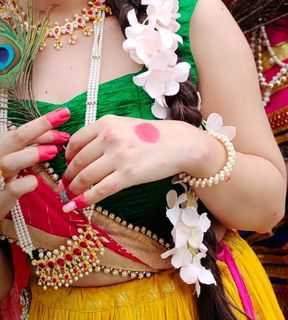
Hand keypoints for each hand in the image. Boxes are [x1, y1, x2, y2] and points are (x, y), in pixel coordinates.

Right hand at [0, 108, 70, 218]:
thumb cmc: (4, 181)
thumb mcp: (17, 161)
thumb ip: (34, 148)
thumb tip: (60, 136)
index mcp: (1, 148)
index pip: (20, 130)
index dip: (43, 123)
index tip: (64, 115)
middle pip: (15, 137)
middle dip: (40, 125)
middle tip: (65, 114)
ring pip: (9, 161)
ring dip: (32, 154)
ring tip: (53, 151)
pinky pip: (13, 188)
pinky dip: (26, 183)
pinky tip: (36, 181)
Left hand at [60, 115, 203, 211]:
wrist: (180, 144)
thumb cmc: (154, 135)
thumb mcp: (126, 125)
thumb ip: (105, 134)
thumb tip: (82, 152)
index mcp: (107, 122)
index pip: (76, 141)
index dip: (68, 156)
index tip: (68, 165)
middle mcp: (109, 137)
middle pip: (78, 161)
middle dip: (68, 175)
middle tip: (65, 184)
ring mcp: (118, 157)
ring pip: (85, 177)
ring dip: (74, 188)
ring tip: (71, 194)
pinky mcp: (127, 175)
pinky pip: (99, 190)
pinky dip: (84, 200)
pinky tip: (76, 205)